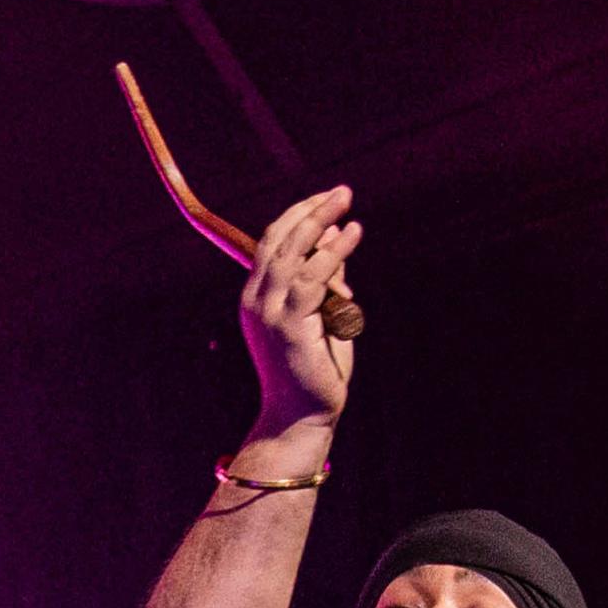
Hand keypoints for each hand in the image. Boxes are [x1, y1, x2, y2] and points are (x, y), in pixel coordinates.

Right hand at [239, 184, 360, 441]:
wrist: (302, 417)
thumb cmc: (316, 368)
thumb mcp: (324, 313)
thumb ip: (327, 277)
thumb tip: (336, 232)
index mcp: (257, 296)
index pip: (272, 243)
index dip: (298, 216)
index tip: (326, 198)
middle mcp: (256, 300)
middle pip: (279, 240)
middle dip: (310, 210)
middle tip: (342, 190)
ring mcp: (269, 313)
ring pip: (293, 253)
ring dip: (320, 221)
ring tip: (346, 199)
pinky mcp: (289, 325)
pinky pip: (312, 279)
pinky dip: (333, 252)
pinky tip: (351, 233)